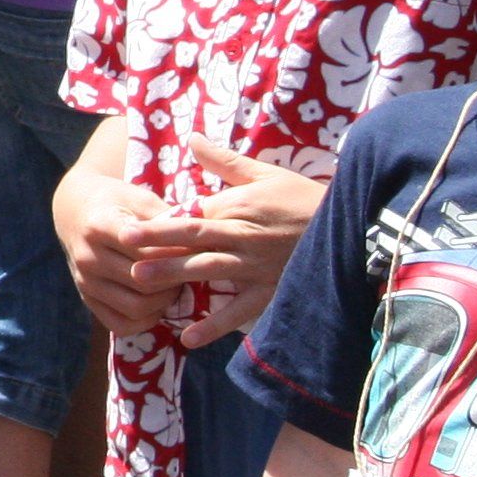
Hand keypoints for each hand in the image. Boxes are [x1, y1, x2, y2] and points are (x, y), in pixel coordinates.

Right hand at [58, 160, 183, 334]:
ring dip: (164, 301)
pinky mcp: (87, 299)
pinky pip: (122, 324)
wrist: (77, 211)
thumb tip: (206, 245)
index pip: (147, 251)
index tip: (197, 250)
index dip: (178, 254)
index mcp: (99, 226)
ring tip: (176, 285)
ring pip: (136, 306)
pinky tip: (157, 302)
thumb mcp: (142, 199)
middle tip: (193, 271)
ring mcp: (85, 281)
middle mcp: (87, 256)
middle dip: (176, 279)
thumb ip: (168, 222)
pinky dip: (146, 320)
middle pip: (144, 281)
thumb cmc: (119, 201)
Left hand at [131, 139, 326, 348]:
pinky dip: (215, 325)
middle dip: (157, 243)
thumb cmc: (303, 199)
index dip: (162, 223)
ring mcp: (256, 267)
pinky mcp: (271, 292)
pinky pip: (239, 311)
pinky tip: (189, 337)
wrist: (352, 228)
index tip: (130, 227)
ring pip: (208, 270)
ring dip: (175, 274)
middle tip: (124, 247)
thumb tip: (192, 139)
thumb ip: (223, 161)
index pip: (192, 215)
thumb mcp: (264, 173)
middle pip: (193, 240)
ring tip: (141, 281)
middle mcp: (242, 236)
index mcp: (237, 206)